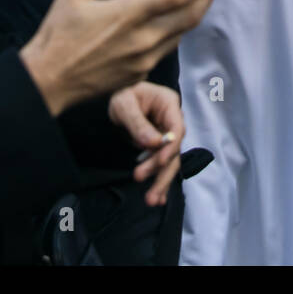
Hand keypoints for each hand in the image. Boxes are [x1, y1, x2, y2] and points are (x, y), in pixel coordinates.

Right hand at [20, 0, 227, 115]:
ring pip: (180, 34)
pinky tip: (165, 22)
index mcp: (130, 13)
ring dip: (192, 15)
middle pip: (190, 16)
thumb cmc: (58, 32)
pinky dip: (171, 32)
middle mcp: (144, 38)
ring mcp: (144, 59)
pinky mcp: (139, 74)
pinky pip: (164, 48)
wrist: (48, 79)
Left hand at [108, 82, 184, 206]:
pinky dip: (158, 178)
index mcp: (168, 104)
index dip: (171, 147)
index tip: (159, 162)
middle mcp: (172, 120)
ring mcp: (166, 133)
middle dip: (163, 172)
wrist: (115, 96)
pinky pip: (161, 163)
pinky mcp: (159, 145)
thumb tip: (152, 144)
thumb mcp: (124, 104)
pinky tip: (157, 197)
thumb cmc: (120, 93)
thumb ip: (137, 123)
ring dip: (160, 180)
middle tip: (150, 192)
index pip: (177, 128)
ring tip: (151, 200)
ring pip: (169, 160)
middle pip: (175, 149)